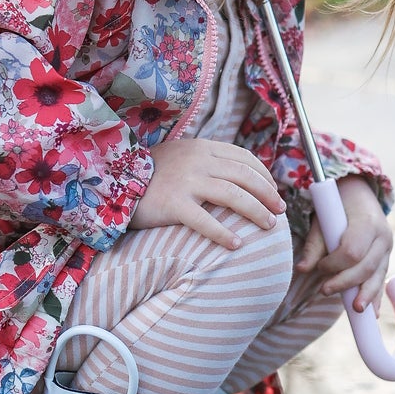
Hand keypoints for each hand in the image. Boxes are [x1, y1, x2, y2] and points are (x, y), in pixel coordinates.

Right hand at [131, 138, 285, 249]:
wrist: (113, 181)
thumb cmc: (151, 175)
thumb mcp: (182, 157)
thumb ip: (207, 162)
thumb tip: (239, 179)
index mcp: (203, 148)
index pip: (244, 159)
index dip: (265, 176)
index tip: (274, 192)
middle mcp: (198, 161)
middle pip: (245, 177)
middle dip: (268, 195)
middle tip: (280, 212)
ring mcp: (186, 181)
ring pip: (233, 195)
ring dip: (256, 212)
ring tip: (268, 226)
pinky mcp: (173, 203)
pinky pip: (205, 220)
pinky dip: (223, 233)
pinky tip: (236, 245)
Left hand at [295, 175, 390, 312]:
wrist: (359, 192)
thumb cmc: (337, 204)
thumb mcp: (323, 217)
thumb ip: (314, 244)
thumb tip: (303, 269)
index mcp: (367, 222)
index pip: (353, 252)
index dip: (334, 264)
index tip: (319, 267)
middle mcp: (383, 236)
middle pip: (366, 267)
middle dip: (346, 282)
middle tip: (324, 290)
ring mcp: (388, 248)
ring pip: (377, 276)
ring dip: (365, 294)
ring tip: (355, 310)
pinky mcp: (386, 258)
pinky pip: (382, 279)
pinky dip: (376, 296)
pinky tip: (373, 314)